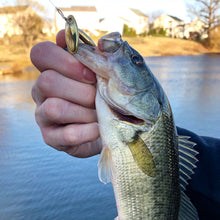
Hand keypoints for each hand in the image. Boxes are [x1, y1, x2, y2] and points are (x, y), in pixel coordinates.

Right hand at [30, 30, 101, 157]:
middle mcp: (42, 90)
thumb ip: (100, 55)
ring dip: (84, 111)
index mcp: (53, 70)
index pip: (41, 53)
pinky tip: (97, 129)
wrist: (112, 125)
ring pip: (54, 108)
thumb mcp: (107, 72)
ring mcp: (43, 115)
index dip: (65, 59)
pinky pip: (66, 135)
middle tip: (98, 95)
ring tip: (99, 113)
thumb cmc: (107, 94)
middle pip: (46, 81)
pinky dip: (86, 131)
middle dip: (80, 90)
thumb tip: (93, 42)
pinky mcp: (51, 137)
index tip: (90, 72)